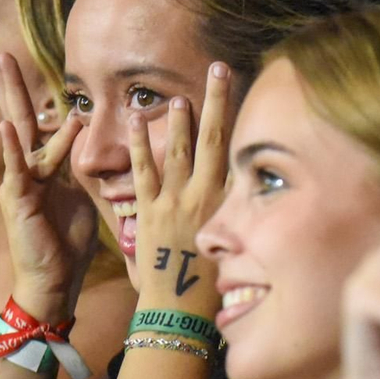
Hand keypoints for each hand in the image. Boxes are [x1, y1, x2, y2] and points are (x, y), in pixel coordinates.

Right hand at [0, 53, 96, 312]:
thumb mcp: (81, 199)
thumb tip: (98, 152)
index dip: (42, 98)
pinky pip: (16, 168)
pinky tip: (6, 126)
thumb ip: (82, 173)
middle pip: (22, 117)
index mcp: (44, 169)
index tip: (40, 68)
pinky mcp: (18, 199)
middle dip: (12, 85)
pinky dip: (12, 147)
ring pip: (19, 132)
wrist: (53, 282)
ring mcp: (20, 182)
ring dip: (12, 98)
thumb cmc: (67, 244)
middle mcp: (27, 170)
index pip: (43, 125)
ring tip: (3, 67)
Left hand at [129, 63, 231, 310]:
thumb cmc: (213, 286)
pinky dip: (138, 145)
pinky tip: (132, 122)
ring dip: (178, 121)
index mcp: (231, 204)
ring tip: (178, 95)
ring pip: (178, 152)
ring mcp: (177, 202)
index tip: (247, 90)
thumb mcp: (236, 244)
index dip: (243, 119)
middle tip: (218, 68)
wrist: (183, 310)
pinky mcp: (150, 212)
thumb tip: (246, 197)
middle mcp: (207, 196)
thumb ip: (236, 215)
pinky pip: (142, 172)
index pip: (239, 152)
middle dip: (217, 101)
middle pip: (213, 140)